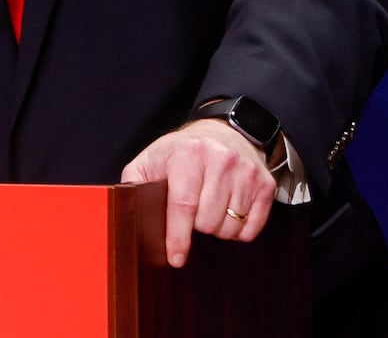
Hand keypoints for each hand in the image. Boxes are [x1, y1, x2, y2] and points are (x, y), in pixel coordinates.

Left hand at [120, 118, 276, 267]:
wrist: (223, 131)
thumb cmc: (181, 151)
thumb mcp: (151, 158)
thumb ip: (134, 182)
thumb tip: (122, 211)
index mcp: (189, 153)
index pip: (183, 204)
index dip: (178, 236)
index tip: (176, 257)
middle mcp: (221, 159)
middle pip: (208, 221)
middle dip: (197, 226)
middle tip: (193, 212)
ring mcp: (246, 171)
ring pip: (230, 227)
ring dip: (217, 228)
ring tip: (210, 209)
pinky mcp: (265, 183)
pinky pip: (252, 227)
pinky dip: (239, 229)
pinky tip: (229, 212)